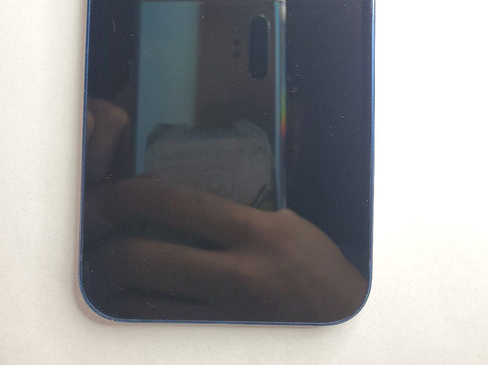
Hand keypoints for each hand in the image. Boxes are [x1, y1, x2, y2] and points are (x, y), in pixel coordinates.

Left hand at [88, 177, 367, 322]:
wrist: (343, 319)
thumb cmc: (315, 263)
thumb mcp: (284, 220)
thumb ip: (234, 207)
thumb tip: (175, 189)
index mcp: (256, 234)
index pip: (174, 203)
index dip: (128, 195)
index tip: (112, 194)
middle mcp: (237, 277)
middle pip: (141, 260)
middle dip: (103, 245)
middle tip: (97, 231)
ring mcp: (223, 319)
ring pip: (136, 305)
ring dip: (108, 282)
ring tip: (104, 260)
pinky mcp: (215, 344)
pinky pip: (156, 327)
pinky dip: (131, 309)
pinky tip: (130, 291)